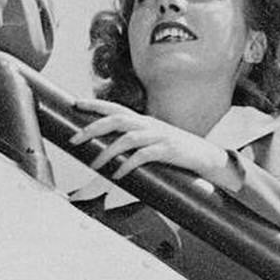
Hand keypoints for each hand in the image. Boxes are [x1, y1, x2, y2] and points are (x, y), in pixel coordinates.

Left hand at [70, 98, 241, 188]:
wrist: (205, 157)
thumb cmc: (175, 151)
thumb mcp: (153, 140)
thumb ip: (133, 141)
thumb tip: (106, 151)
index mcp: (143, 121)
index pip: (115, 107)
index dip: (95, 104)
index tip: (75, 104)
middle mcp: (149, 124)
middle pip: (116, 119)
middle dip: (92, 128)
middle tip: (74, 140)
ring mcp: (159, 136)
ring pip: (127, 139)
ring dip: (107, 152)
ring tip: (94, 165)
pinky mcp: (168, 151)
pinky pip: (143, 156)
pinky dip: (127, 165)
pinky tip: (118, 175)